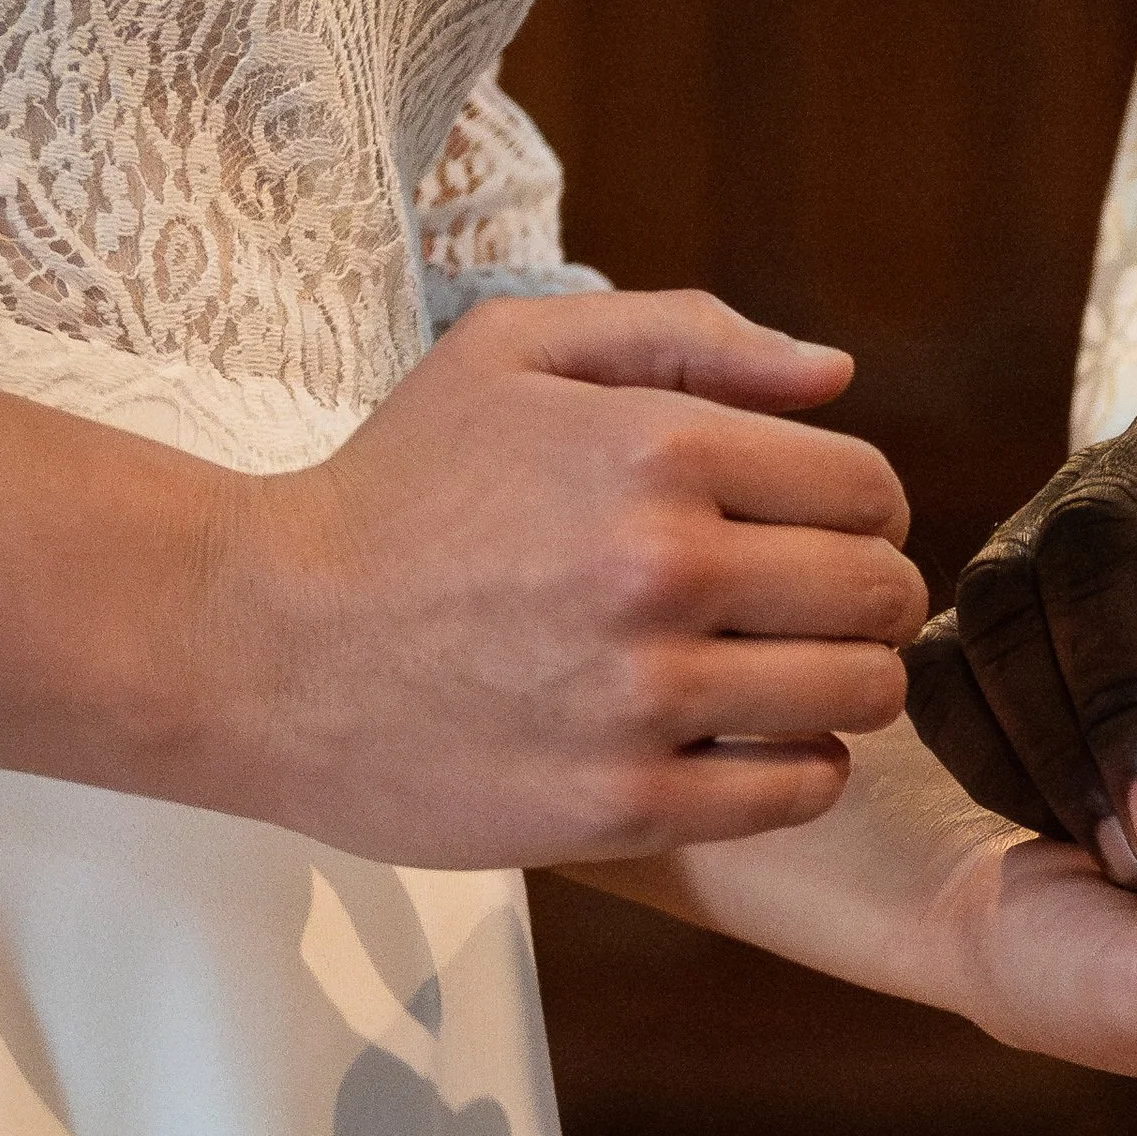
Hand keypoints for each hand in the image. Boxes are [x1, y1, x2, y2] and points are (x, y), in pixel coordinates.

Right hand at [219, 290, 927, 868]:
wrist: (254, 645)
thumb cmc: (395, 490)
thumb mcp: (515, 353)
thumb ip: (686, 334)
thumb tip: (834, 374)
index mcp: (656, 447)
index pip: (868, 488)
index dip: (864, 510)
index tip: (817, 532)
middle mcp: (661, 567)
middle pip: (882, 593)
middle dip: (872, 596)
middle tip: (817, 611)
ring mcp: (643, 693)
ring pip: (861, 693)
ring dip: (847, 684)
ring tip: (788, 676)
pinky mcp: (622, 801)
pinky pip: (801, 790)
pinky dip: (801, 770)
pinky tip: (748, 744)